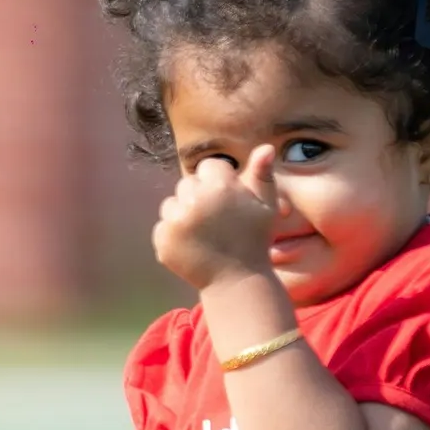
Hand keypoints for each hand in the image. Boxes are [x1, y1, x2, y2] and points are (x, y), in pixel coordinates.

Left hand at [153, 146, 284, 291]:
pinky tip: (193, 246)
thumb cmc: (254, 240)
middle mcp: (195, 200)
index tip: (228, 202)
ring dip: (183, 214)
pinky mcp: (163, 239)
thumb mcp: (266, 207)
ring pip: (171, 203)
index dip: (219, 183)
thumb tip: (266, 148)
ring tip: (203, 234)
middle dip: (199, 196)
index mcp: (221, 186)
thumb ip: (262, 175)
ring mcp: (176, 220)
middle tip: (216, 221)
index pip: (209, 167)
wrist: (236, 281)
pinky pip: (162, 225)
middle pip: (187, 183)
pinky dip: (173, 234)